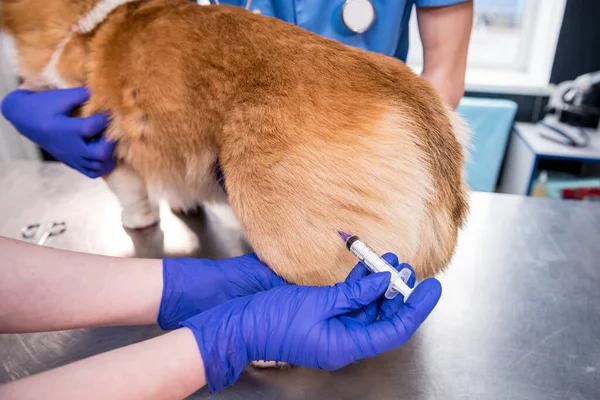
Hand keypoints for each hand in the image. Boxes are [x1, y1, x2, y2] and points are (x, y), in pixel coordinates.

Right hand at [1, 87, 114, 177]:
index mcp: (65, 129)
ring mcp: (71, 157)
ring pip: (98, 166)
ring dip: (109, 156)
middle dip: (110, 142)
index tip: (108, 111)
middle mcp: (69, 147)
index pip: (92, 127)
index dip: (104, 118)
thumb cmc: (43, 105)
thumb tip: (101, 91)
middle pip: (100, 154)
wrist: (25, 120)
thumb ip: (81, 95)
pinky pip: (92, 173)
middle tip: (111, 132)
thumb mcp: (60, 97)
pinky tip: (105, 154)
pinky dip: (102, 166)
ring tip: (109, 142)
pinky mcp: (71, 162)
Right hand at [182, 254, 440, 391]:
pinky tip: (364, 265)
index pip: (392, 329)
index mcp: (344, 345)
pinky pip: (346, 298)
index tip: (431, 289)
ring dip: (378, 284)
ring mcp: (330, 324)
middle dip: (397, 293)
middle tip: (409, 269)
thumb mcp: (316, 304)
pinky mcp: (318, 310)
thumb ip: (352, 294)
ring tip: (390, 259)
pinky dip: (358, 282)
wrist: (235, 321)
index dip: (415, 308)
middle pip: (381, 317)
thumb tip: (382, 282)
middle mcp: (341, 338)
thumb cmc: (269, 321)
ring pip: (365, 306)